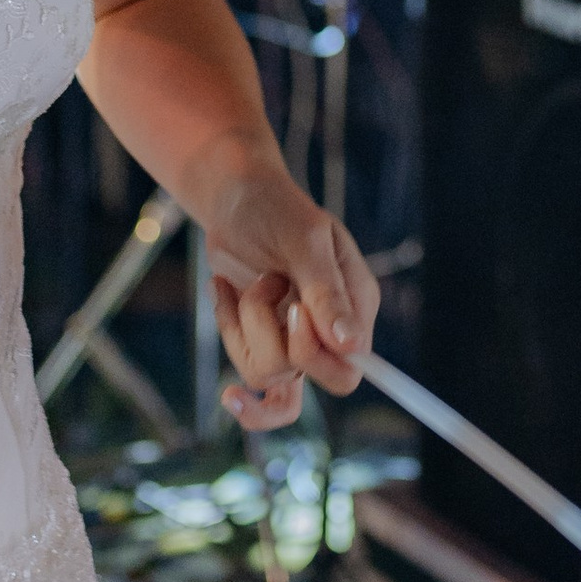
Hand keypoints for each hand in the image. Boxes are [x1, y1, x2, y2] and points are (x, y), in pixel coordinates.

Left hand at [203, 164, 379, 430]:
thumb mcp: (304, 242)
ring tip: (243, 281)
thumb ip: (326, 293)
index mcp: (356, 303)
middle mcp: (332, 329)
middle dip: (280, 348)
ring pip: (269, 374)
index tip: (292, 309)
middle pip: (322, 381)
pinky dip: (229, 333)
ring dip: (244, 325)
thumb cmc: (278, 210)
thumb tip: (351, 345)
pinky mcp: (265, 341)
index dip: (318, 355)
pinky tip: (224, 297)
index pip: (352, 367)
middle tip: (263, 291)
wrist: (237, 200)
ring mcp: (297, 339)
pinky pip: (249, 369)